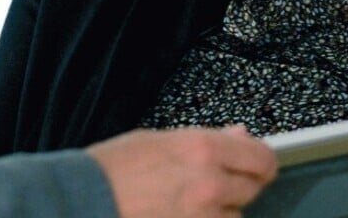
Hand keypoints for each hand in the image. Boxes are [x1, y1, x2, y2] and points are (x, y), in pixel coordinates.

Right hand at [86, 125, 276, 217]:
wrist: (85, 201)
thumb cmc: (112, 169)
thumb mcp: (160, 139)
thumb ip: (208, 140)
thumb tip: (240, 138)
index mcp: (202, 149)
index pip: (262, 159)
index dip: (261, 160)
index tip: (258, 161)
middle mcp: (210, 185)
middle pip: (253, 189)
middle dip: (238, 184)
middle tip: (212, 179)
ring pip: (236, 217)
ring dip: (222, 210)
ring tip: (188, 202)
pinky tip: (181, 213)